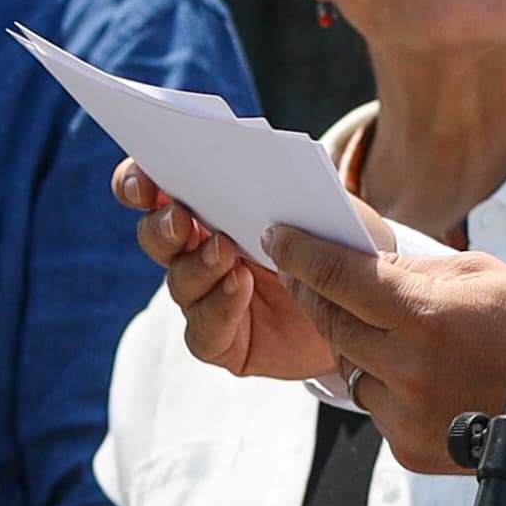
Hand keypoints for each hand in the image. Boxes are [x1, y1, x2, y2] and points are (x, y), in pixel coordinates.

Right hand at [117, 159, 339, 382]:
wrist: (368, 306)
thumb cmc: (342, 244)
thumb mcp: (324, 205)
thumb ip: (288, 186)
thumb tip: (257, 165)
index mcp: (211, 208)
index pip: (155, 192)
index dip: (137, 182)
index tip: (144, 182)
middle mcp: (199, 252)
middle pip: (156, 237)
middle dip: (163, 226)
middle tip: (182, 218)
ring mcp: (208, 298)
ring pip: (179, 282)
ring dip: (199, 265)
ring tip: (227, 251)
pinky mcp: (223, 341)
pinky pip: (204, 330)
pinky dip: (219, 307)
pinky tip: (242, 288)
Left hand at [262, 224, 505, 474]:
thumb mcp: (480, 275)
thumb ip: (413, 270)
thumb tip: (361, 259)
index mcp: (426, 317)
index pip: (341, 278)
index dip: (303, 254)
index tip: (279, 237)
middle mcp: (408, 369)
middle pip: (332, 324)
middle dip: (314, 293)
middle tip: (303, 271)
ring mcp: (405, 415)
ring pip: (350, 369)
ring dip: (356, 344)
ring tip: (390, 329)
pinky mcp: (407, 449)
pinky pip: (375, 407)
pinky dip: (386, 385)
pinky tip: (423, 375)